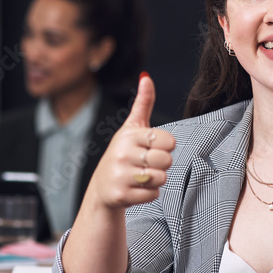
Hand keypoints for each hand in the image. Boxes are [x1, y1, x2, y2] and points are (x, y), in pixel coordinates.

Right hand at [86, 74, 175, 209]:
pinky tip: (136, 188)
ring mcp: (121, 175)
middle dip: (161, 164)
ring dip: (156, 179)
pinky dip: (149, 193)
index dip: (165, 147)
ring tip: (141, 175)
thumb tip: (146, 77)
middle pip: (166, 160)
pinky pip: (153, 194)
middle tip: (146, 164)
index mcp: (129, 135)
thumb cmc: (123, 153)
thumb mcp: (132, 127)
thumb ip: (143, 103)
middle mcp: (123, 154)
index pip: (169, 141)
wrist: (103, 186)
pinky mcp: (122, 195)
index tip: (152, 148)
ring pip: (161, 178)